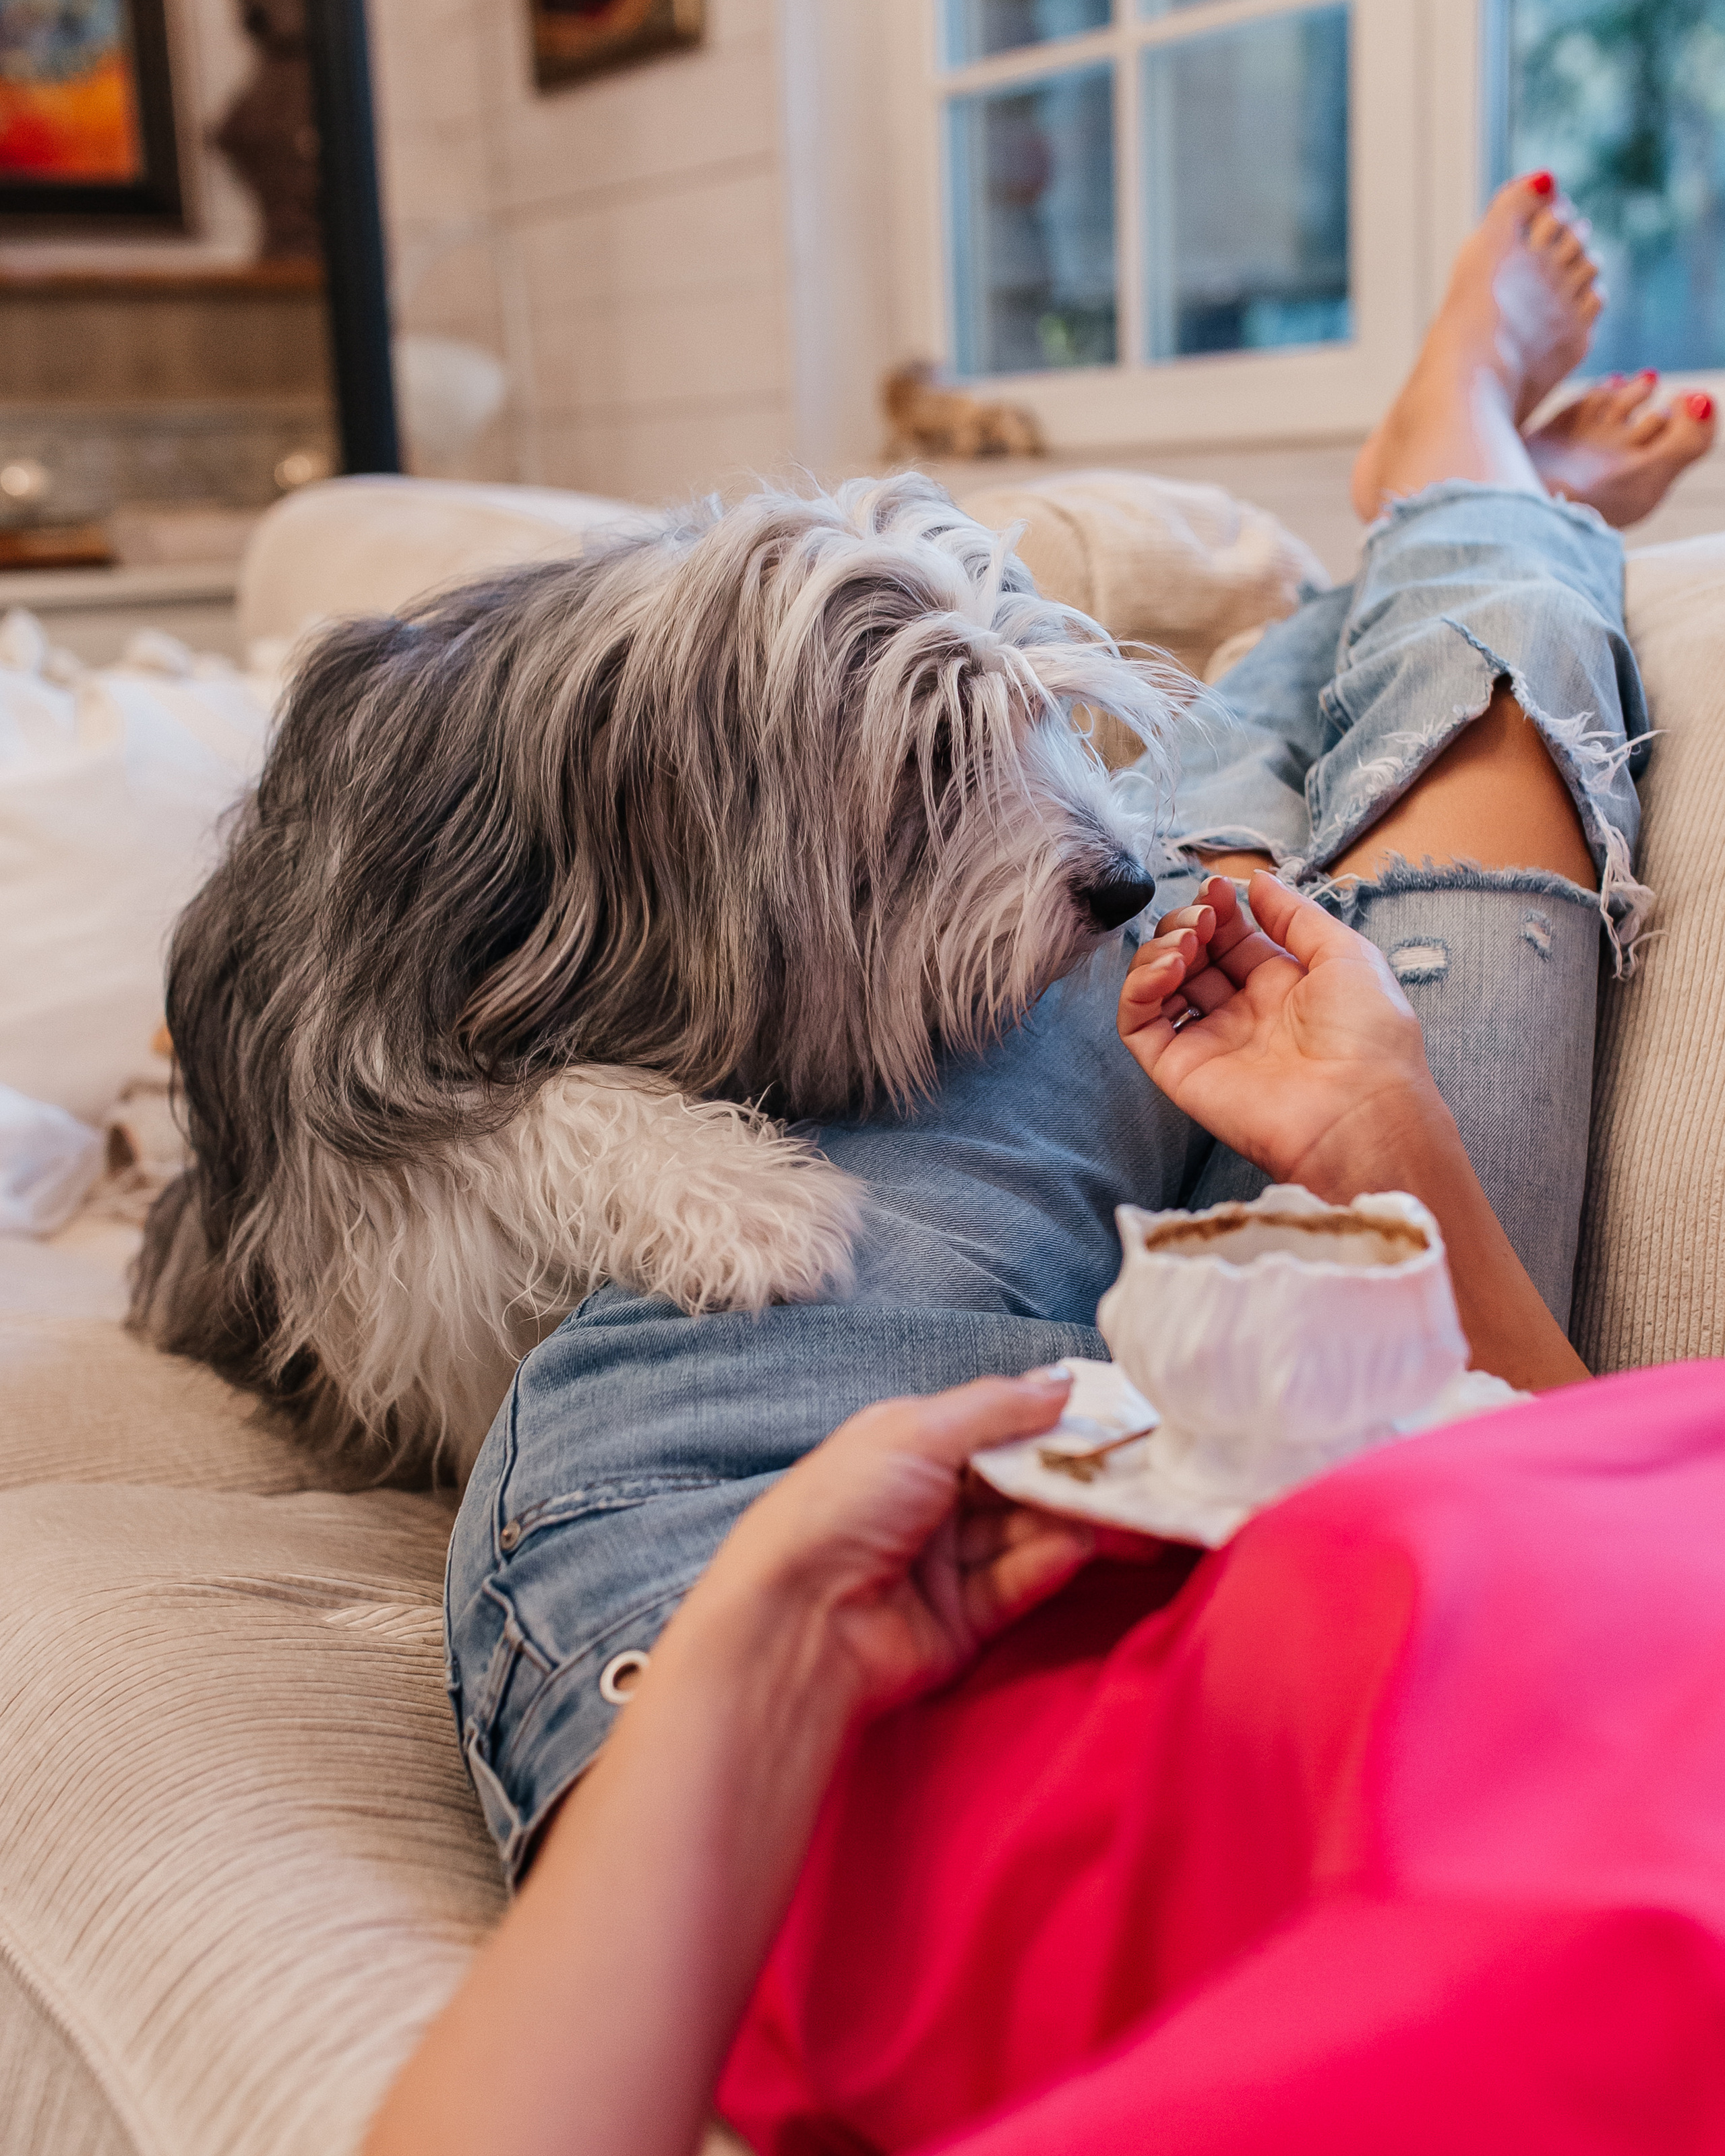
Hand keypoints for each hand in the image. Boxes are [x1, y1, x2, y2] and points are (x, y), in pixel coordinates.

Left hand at [700, 1372, 1092, 1720]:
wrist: (797, 1622)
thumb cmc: (839, 1508)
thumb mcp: (916, 1432)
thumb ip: (997, 1407)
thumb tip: (1063, 1381)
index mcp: (909, 1445)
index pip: (997, 1428)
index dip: (1053, 1423)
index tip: (1113, 1417)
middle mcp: (930, 1501)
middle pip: (1020, 1482)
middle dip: (1076, 1474)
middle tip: (1142, 1466)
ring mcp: (946, 1562)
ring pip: (1028, 1531)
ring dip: (1077, 1518)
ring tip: (1131, 1507)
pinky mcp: (962, 1619)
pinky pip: (1018, 1582)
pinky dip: (1051, 1562)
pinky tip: (1082, 1544)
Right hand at [1118, 871, 1441, 1198]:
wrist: (1360, 1109)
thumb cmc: (1369, 1037)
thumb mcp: (1347, 954)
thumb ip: (1296, 915)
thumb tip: (1257, 881)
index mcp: (1282, 988)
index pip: (1230, 938)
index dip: (1217, 909)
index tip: (1218, 890)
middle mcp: (1241, 1014)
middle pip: (1190, 956)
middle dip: (1187, 924)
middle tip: (1203, 920)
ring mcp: (1207, 1042)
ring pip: (1156, 987)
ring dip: (1160, 951)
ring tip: (1188, 944)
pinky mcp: (1179, 1069)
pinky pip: (1138, 1025)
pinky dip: (1138, 989)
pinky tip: (1167, 969)